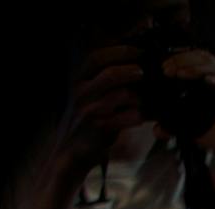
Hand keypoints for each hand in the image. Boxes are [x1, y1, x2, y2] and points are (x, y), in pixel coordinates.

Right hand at [55, 46, 145, 179]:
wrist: (72, 151)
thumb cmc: (87, 119)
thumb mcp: (89, 94)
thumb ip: (104, 79)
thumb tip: (133, 64)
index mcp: (79, 80)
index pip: (96, 57)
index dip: (119, 51)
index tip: (137, 51)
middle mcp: (81, 93)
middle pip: (110, 74)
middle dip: (131, 70)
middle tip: (143, 72)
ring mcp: (89, 111)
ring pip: (120, 96)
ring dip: (136, 97)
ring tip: (142, 101)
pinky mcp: (99, 128)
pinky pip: (125, 118)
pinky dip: (136, 117)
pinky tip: (140, 118)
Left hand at [158, 49, 214, 160]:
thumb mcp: (194, 131)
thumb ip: (176, 128)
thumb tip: (157, 129)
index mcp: (213, 82)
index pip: (196, 61)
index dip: (179, 60)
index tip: (163, 67)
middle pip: (204, 59)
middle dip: (183, 61)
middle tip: (167, 69)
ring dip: (196, 69)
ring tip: (180, 73)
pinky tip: (206, 81)